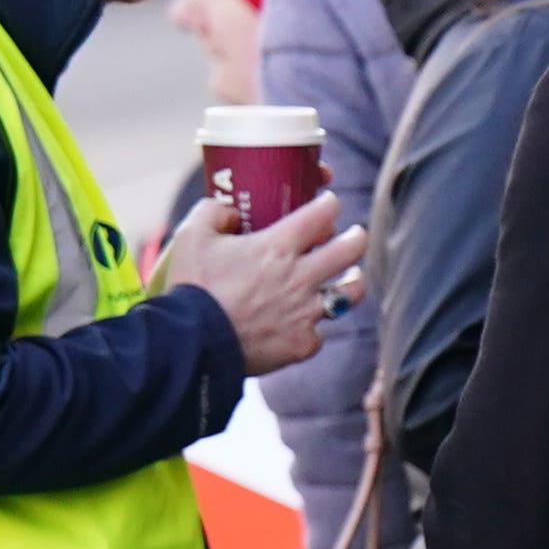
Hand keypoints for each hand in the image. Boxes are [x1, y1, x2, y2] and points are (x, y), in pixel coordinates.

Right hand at [150, 186, 363, 374]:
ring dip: (353, 281)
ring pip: (350, 293)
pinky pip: (319, 332)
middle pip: (350, 250)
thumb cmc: (192, 287)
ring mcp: (306, 312)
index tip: (329, 204)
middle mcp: (300, 277)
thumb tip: (231, 211)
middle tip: (355, 235)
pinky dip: (313, 326)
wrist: (193, 343)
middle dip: (356, 238)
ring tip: (352, 277)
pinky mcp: (303, 343)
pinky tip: (308, 322)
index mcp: (277, 247)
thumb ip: (213, 212)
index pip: (321, 215)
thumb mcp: (191, 236)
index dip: (329, 205)